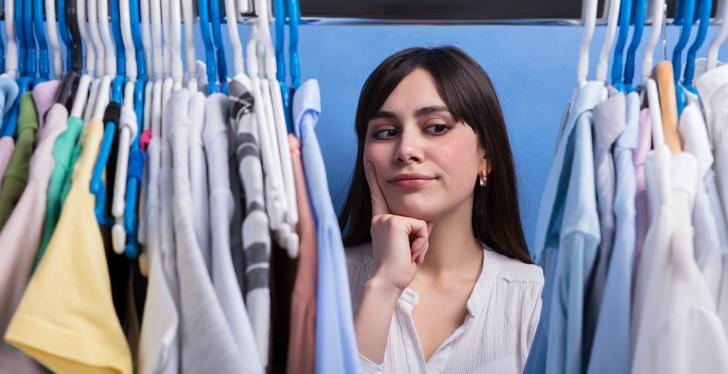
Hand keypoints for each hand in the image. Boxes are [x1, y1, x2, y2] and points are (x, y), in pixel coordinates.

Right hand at [366, 163, 430, 293]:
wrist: (388, 281)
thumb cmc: (397, 268)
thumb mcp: (406, 245)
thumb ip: (413, 229)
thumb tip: (427, 220)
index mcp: (380, 221)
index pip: (378, 197)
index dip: (374, 178)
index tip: (370, 161)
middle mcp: (380, 217)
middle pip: (415, 216)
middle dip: (421, 237)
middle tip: (409, 255)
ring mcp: (387, 219)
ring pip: (421, 222)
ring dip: (421, 242)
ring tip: (408, 254)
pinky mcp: (396, 223)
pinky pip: (422, 227)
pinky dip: (422, 243)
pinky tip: (410, 253)